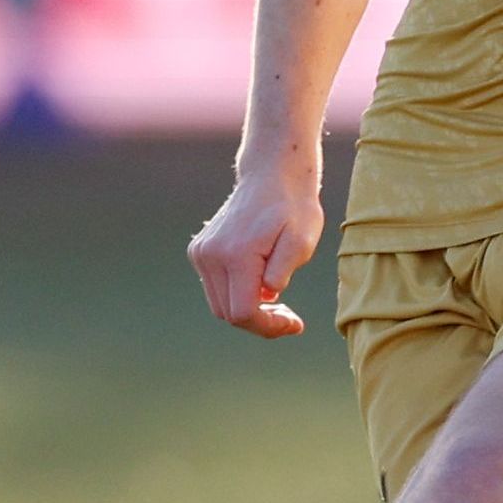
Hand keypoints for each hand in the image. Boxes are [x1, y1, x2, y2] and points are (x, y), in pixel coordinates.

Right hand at [188, 167, 323, 337]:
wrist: (272, 174)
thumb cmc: (294, 207)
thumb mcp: (303, 238)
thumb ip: (284, 268)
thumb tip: (268, 294)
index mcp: (237, 254)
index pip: (243, 312)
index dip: (268, 327)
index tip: (295, 325)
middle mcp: (211, 255)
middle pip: (229, 314)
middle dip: (260, 322)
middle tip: (290, 317)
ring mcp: (201, 252)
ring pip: (220, 304)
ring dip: (248, 310)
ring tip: (278, 303)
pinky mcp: (199, 250)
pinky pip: (215, 288)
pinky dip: (236, 295)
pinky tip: (261, 284)